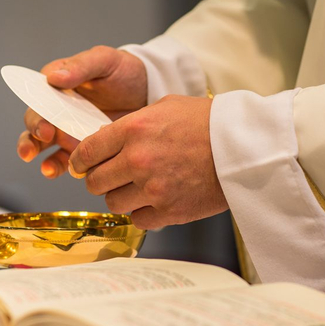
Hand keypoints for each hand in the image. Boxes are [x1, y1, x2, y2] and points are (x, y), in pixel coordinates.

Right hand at [16, 46, 147, 177]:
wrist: (149, 91)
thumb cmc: (124, 71)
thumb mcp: (105, 60)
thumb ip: (81, 66)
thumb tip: (54, 77)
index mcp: (57, 84)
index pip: (37, 97)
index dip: (36, 112)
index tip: (44, 126)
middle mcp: (57, 107)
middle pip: (35, 122)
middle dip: (32, 136)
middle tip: (44, 141)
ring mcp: (66, 128)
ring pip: (41, 143)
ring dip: (37, 154)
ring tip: (46, 167)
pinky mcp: (79, 146)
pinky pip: (62, 159)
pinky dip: (55, 166)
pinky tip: (55, 171)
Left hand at [68, 95, 226, 228]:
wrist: (244, 147)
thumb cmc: (208, 122)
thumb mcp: (165, 106)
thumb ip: (132, 123)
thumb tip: (106, 138)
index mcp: (133, 130)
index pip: (86, 152)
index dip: (80, 160)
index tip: (82, 165)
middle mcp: (138, 160)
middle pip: (94, 181)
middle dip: (99, 179)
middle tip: (110, 176)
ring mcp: (153, 188)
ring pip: (113, 202)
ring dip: (121, 196)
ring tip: (137, 188)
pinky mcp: (169, 211)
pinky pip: (137, 219)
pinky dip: (142, 212)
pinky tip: (154, 200)